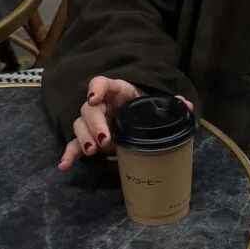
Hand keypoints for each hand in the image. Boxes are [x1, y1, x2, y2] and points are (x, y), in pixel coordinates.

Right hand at [58, 79, 194, 169]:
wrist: (139, 120)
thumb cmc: (145, 108)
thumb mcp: (157, 105)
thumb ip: (170, 105)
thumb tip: (185, 105)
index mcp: (118, 92)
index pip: (103, 83)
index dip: (97, 88)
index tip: (95, 98)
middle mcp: (102, 105)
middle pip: (90, 108)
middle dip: (95, 123)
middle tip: (105, 139)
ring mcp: (93, 122)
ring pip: (80, 124)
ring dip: (84, 137)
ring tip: (93, 151)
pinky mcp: (88, 139)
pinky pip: (74, 145)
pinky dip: (69, 154)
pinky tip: (64, 165)